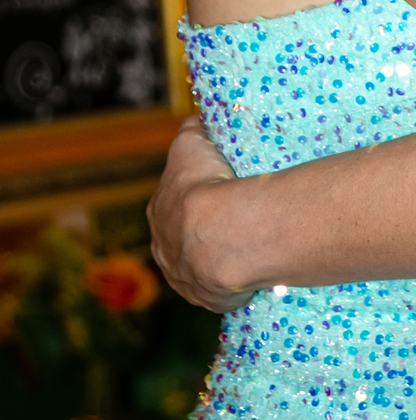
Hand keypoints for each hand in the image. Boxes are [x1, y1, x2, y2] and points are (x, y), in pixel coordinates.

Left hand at [148, 117, 253, 312]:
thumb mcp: (191, 144)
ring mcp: (186, 279)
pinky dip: (237, 279)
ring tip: (249, 243)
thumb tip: (195, 120)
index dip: (195, 197)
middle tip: (237, 218)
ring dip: (220, 258)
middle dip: (205, 231)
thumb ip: (190, 131)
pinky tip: (253, 267)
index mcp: (159, 214)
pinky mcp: (210, 299)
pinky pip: (224, 288)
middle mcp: (165, 250)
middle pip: (185, 239)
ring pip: (202, 266)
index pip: (174, 205)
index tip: (217, 192)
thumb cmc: (206, 185)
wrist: (224, 234)